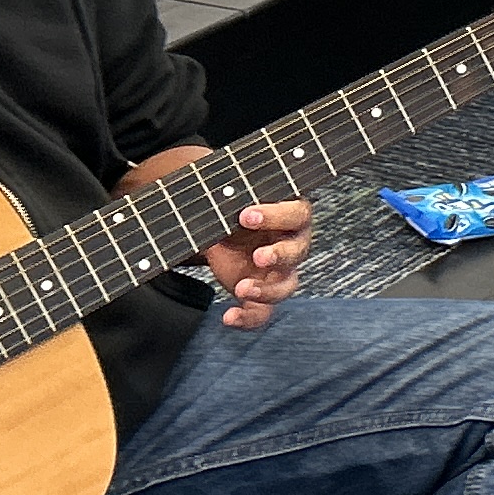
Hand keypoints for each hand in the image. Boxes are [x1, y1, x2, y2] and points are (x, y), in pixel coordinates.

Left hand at [122, 146, 310, 328]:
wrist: (222, 230)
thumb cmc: (231, 207)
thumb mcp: (227, 195)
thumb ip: (224, 190)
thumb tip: (195, 177)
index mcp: (288, 214)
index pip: (296, 214)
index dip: (275, 216)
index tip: (245, 215)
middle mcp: (290, 244)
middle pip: (298, 252)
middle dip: (279, 255)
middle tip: (259, 256)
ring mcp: (278, 272)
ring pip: (286, 286)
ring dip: (267, 290)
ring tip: (242, 288)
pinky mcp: (260, 292)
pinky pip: (263, 312)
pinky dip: (247, 317)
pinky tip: (228, 317)